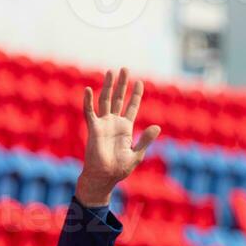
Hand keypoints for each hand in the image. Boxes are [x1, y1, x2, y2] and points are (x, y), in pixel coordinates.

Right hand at [75, 67, 160, 207]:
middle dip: (122, 84)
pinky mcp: (93, 128)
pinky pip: (89, 112)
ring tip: (111, 72)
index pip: (132, 107)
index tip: (140, 82)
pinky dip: (88, 101)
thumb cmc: (120, 168)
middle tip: (125, 69)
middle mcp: (114, 122)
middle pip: (119, 99)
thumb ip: (145, 139)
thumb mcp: (137, 153)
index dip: (136, 95)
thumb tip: (157, 127)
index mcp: (126, 128)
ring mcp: (103, 124)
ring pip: (105, 100)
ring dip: (108, 87)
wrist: (105, 176)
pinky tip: (88, 89)